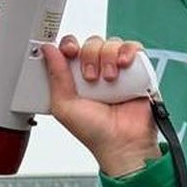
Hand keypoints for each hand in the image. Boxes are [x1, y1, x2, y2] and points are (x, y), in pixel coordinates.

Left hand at [42, 34, 160, 176]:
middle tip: (91, 78)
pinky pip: (134, 47)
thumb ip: (55, 76)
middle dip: (90, 56)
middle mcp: (97, 71)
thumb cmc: (95, 132)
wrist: (123, 143)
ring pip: (112, 43)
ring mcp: (118, 70)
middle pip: (92, 43)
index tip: (69, 51)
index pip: (71, 48)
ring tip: (109, 79)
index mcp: (77, 78)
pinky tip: (124, 65)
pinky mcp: (138, 71)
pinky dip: (128, 51)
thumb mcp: (64, 106)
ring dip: (108, 57)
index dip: (69, 44)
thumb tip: (48, 50)